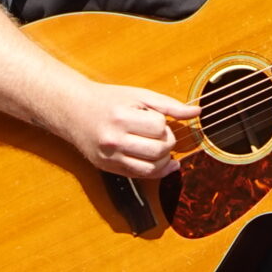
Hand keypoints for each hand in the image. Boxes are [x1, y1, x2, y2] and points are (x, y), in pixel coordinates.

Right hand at [57, 82, 196, 178]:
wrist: (74, 110)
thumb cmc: (108, 100)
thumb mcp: (139, 95)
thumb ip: (169, 105)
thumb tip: (197, 112)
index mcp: (121, 117)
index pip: (158, 126)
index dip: (164, 123)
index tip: (155, 119)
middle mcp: (114, 139)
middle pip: (158, 149)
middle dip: (168, 142)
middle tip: (161, 134)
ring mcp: (110, 156)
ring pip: (151, 168)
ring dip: (164, 159)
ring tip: (160, 147)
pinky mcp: (108, 167)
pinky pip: (140, 176)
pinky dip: (156, 172)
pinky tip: (164, 164)